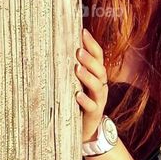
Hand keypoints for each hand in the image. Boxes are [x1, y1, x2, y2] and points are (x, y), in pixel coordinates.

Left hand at [75, 27, 108, 142]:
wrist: (87, 128)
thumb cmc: (79, 100)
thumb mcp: (77, 82)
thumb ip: (75, 67)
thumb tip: (60, 45)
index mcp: (97, 75)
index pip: (98, 56)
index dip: (92, 44)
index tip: (82, 32)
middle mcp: (100, 86)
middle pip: (99, 70)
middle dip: (89, 60)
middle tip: (78, 51)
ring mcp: (99, 100)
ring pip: (97, 87)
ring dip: (87, 77)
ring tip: (77, 69)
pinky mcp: (94, 114)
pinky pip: (92, 106)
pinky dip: (85, 100)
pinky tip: (77, 95)